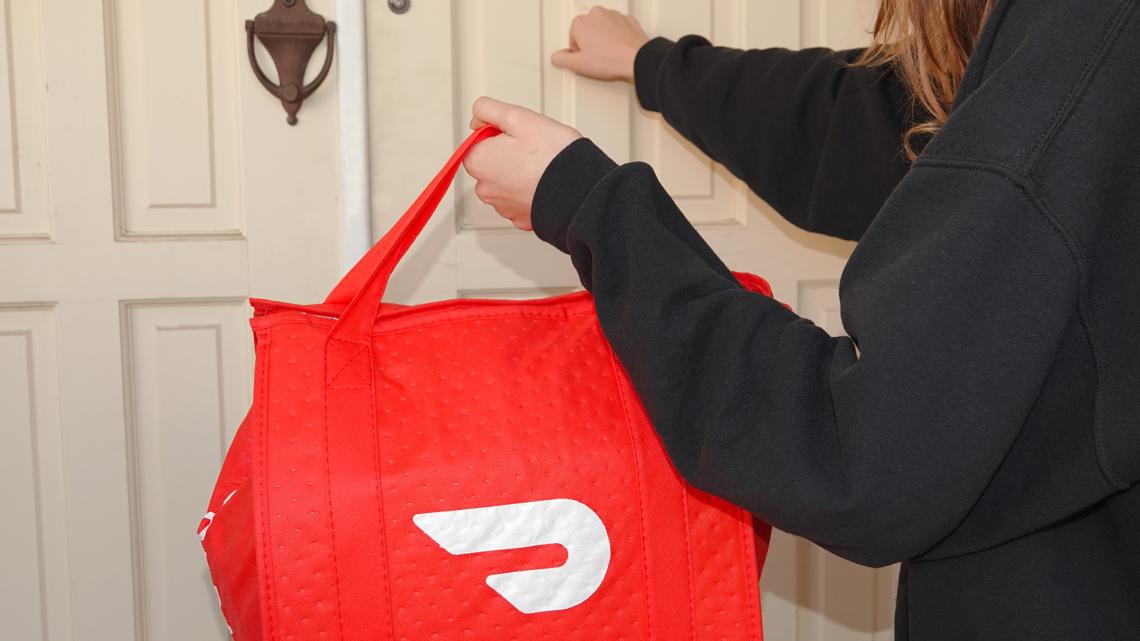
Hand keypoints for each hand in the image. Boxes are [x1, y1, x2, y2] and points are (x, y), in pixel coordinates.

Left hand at [464, 97, 581, 230]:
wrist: (580, 190)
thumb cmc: (552, 155)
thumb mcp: (517, 116)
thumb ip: (488, 110)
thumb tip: (477, 118)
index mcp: (478, 162)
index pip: (478, 142)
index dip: (500, 134)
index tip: (519, 135)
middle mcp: (485, 189)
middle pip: (492, 164)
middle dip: (509, 155)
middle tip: (534, 149)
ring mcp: (503, 207)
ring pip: (507, 183)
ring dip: (520, 174)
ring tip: (542, 167)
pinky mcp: (521, 219)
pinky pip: (522, 200)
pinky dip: (531, 192)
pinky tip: (545, 183)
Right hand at [551, 6, 649, 81]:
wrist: (637, 59)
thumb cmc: (610, 60)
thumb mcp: (578, 65)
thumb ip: (561, 59)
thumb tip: (557, 57)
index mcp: (580, 22)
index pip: (572, 37)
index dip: (578, 51)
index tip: (585, 59)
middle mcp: (596, 14)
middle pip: (587, 30)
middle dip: (590, 42)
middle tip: (597, 58)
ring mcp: (613, 15)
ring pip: (602, 28)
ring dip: (603, 39)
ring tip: (609, 55)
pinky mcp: (627, 20)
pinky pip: (617, 28)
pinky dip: (617, 37)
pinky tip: (618, 50)